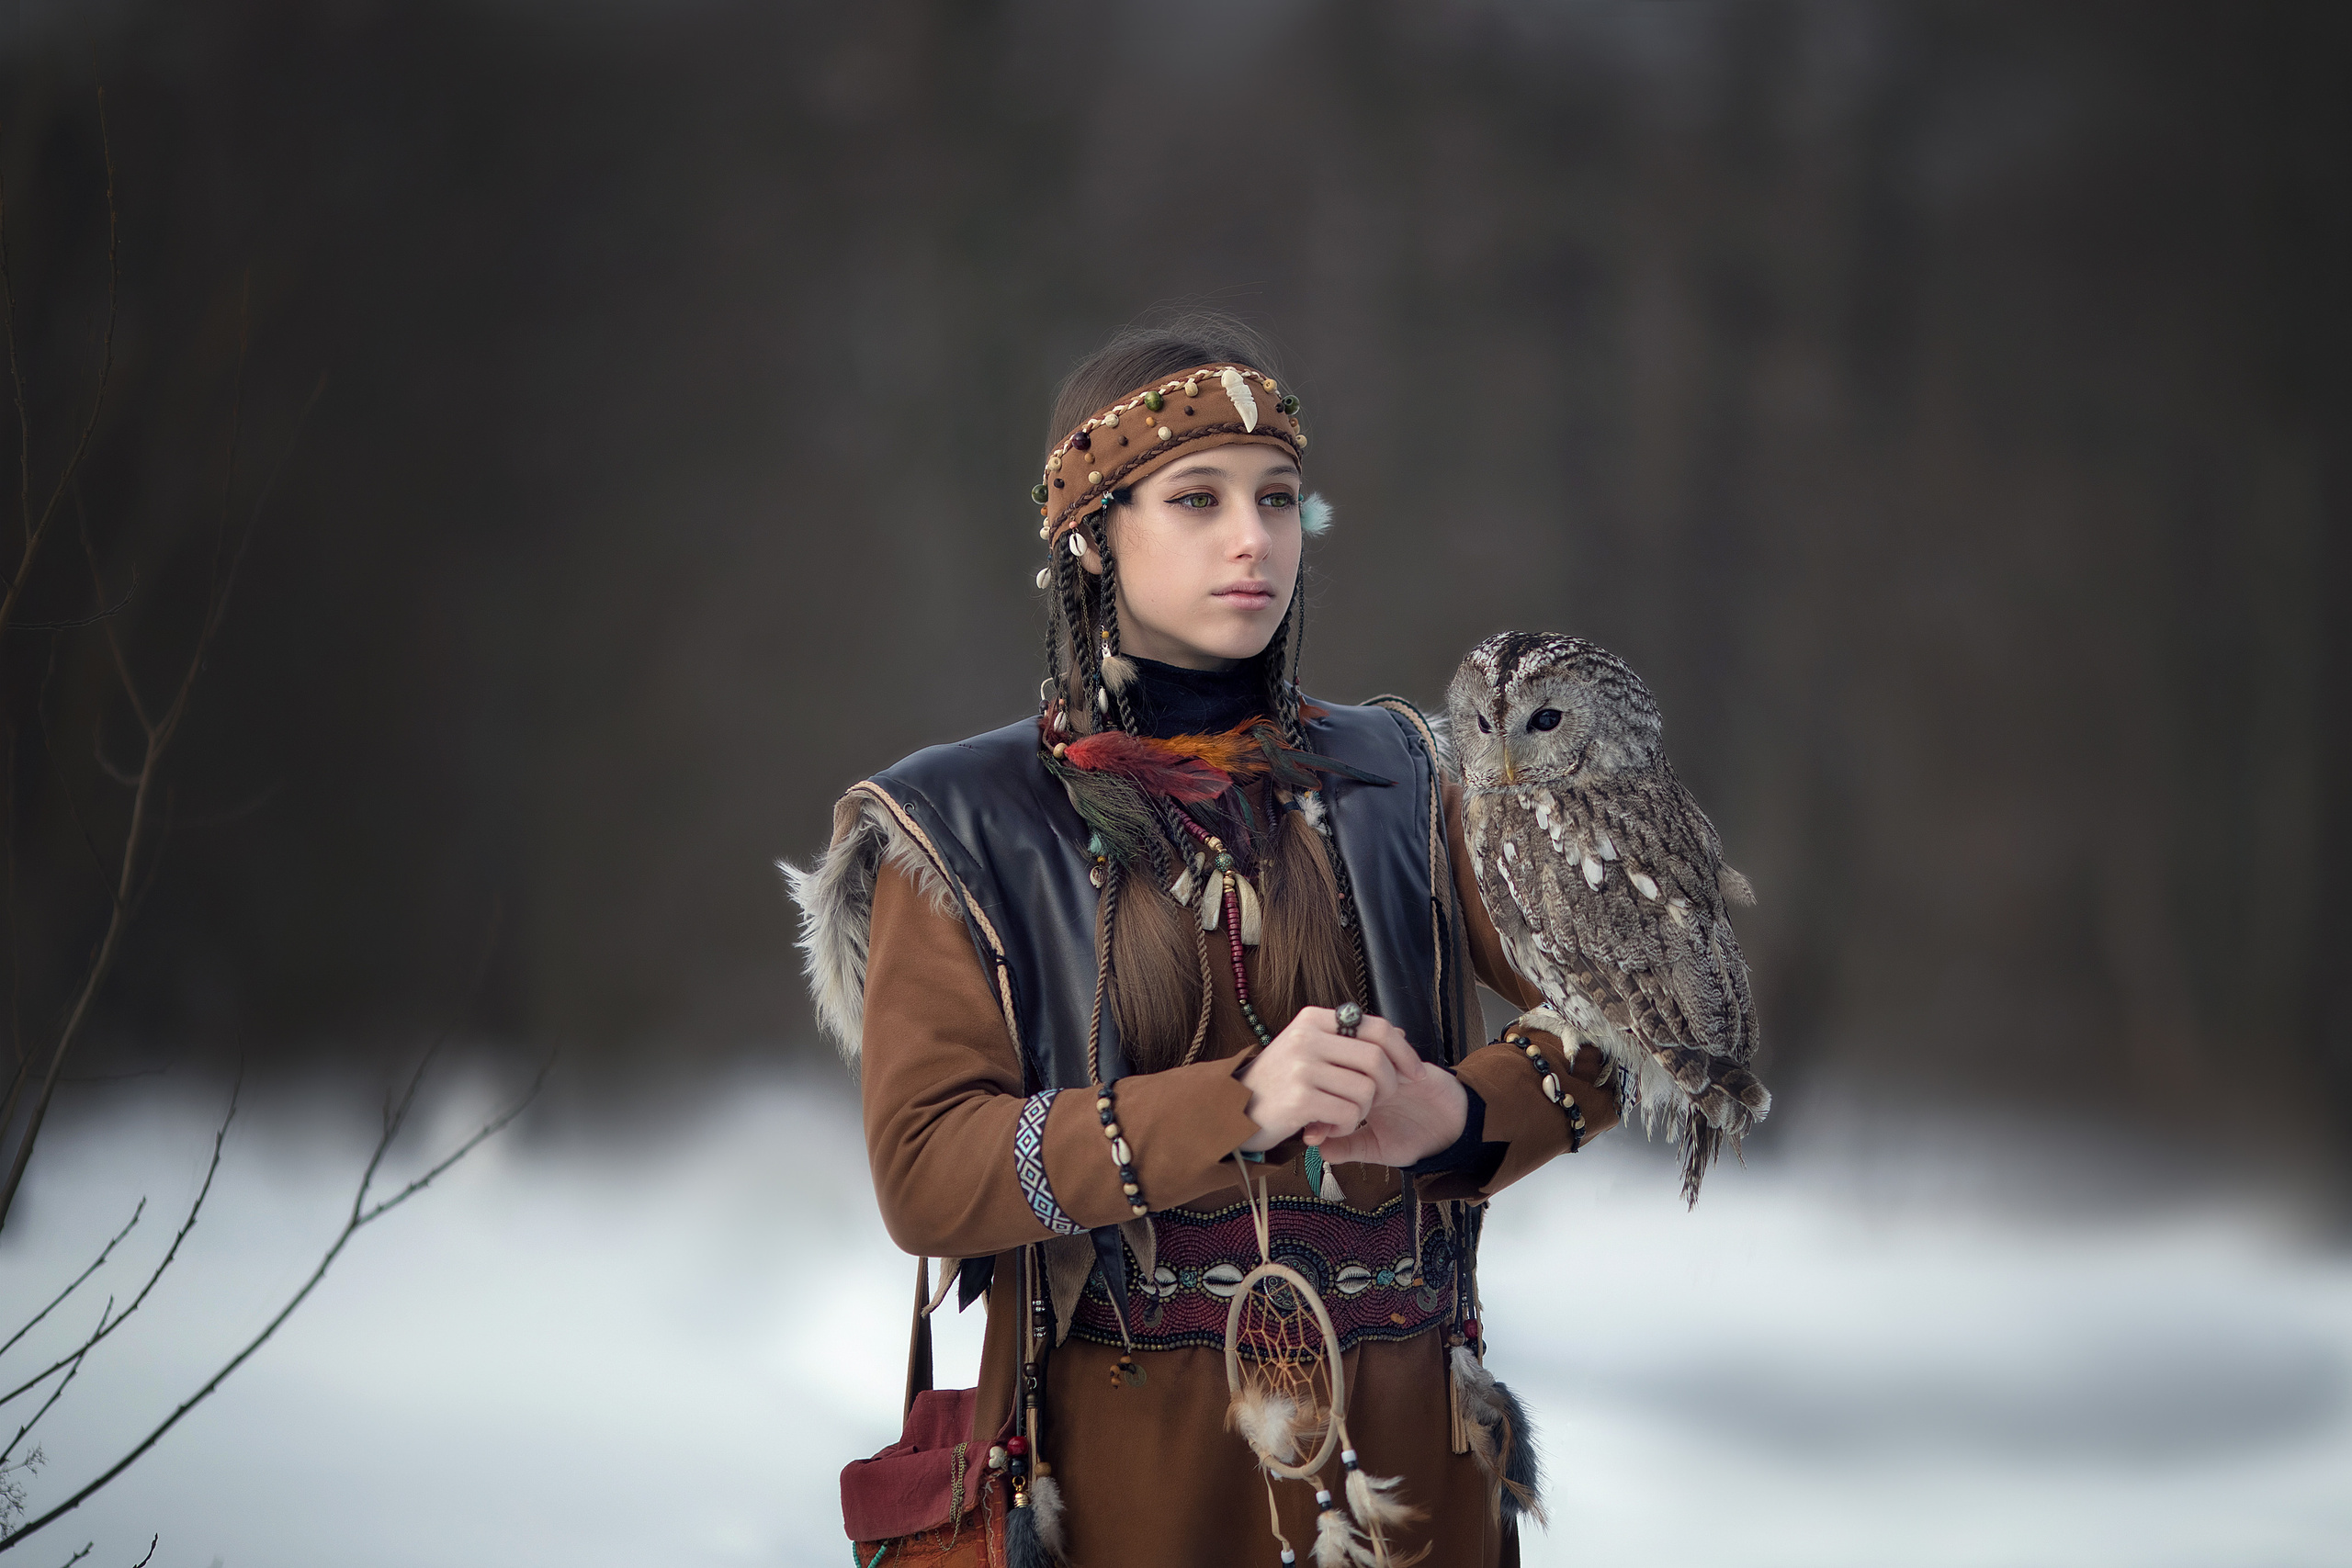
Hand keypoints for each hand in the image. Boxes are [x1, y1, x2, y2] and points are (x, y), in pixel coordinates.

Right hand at [1237, 1007, 1423, 1152]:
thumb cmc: (1277, 1084)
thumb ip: (1348, 1041)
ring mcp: (1302, 1067)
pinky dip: (1346, 1126)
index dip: (1404, 1052)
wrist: (1231, 1111)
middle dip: (1388, 1087)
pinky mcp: (1299, 1098)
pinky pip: (1349, 1114)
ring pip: (1366, 1090)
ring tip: (1342, 1116)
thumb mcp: (1308, 1049)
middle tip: (1376, 1103)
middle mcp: (1307, 1036)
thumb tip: (1399, 1034)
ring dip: (1362, 1111)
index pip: (1376, 1026)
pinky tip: (1327, 1127)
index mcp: (1312, 1019)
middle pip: (1376, 1058)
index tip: (1415, 1074)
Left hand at [1312, 1055, 1467, 1166]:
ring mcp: (1391, 1069)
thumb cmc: (1416, 1137)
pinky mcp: (1413, 1066)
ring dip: (1363, 1082)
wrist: (1455, 1130)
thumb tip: (1320, 1148)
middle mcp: (1371, 1077)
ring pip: (1365, 1059)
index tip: (1312, 1129)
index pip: (1330, 1087)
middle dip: (1337, 1090)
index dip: (1320, 1104)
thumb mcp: (1377, 1148)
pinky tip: (1388, 1093)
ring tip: (1370, 1107)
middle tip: (1339, 1116)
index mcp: (1358, 1093)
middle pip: (1342, 1068)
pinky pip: (1396, 1057)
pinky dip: (1390, 1071)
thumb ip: (1349, 1147)